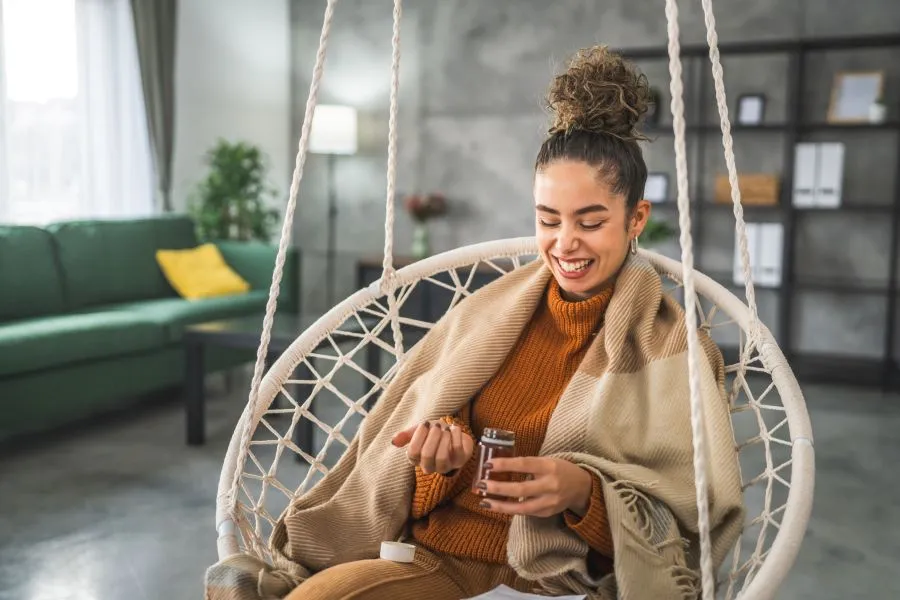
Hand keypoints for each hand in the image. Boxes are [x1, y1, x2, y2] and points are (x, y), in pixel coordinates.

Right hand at [391, 419, 474, 474]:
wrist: (453, 433)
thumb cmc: (433, 432)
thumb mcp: (419, 430)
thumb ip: (406, 435)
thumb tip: (393, 441)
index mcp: (416, 459)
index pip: (412, 452)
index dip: (419, 436)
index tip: (425, 424)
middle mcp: (429, 466)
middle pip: (427, 456)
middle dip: (432, 436)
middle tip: (436, 425)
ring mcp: (445, 466)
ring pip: (441, 458)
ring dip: (444, 438)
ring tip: (445, 428)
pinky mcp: (459, 461)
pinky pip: (457, 450)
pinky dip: (456, 435)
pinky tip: (454, 428)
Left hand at [475, 457, 591, 517]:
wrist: (582, 487)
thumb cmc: (559, 469)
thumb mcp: (546, 461)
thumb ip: (527, 464)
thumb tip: (499, 466)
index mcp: (549, 466)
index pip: (524, 464)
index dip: (505, 464)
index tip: (488, 465)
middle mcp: (550, 485)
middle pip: (521, 489)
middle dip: (499, 488)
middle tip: (481, 485)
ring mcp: (549, 502)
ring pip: (521, 507)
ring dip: (500, 505)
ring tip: (484, 502)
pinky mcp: (547, 513)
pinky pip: (525, 512)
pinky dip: (509, 509)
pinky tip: (497, 506)